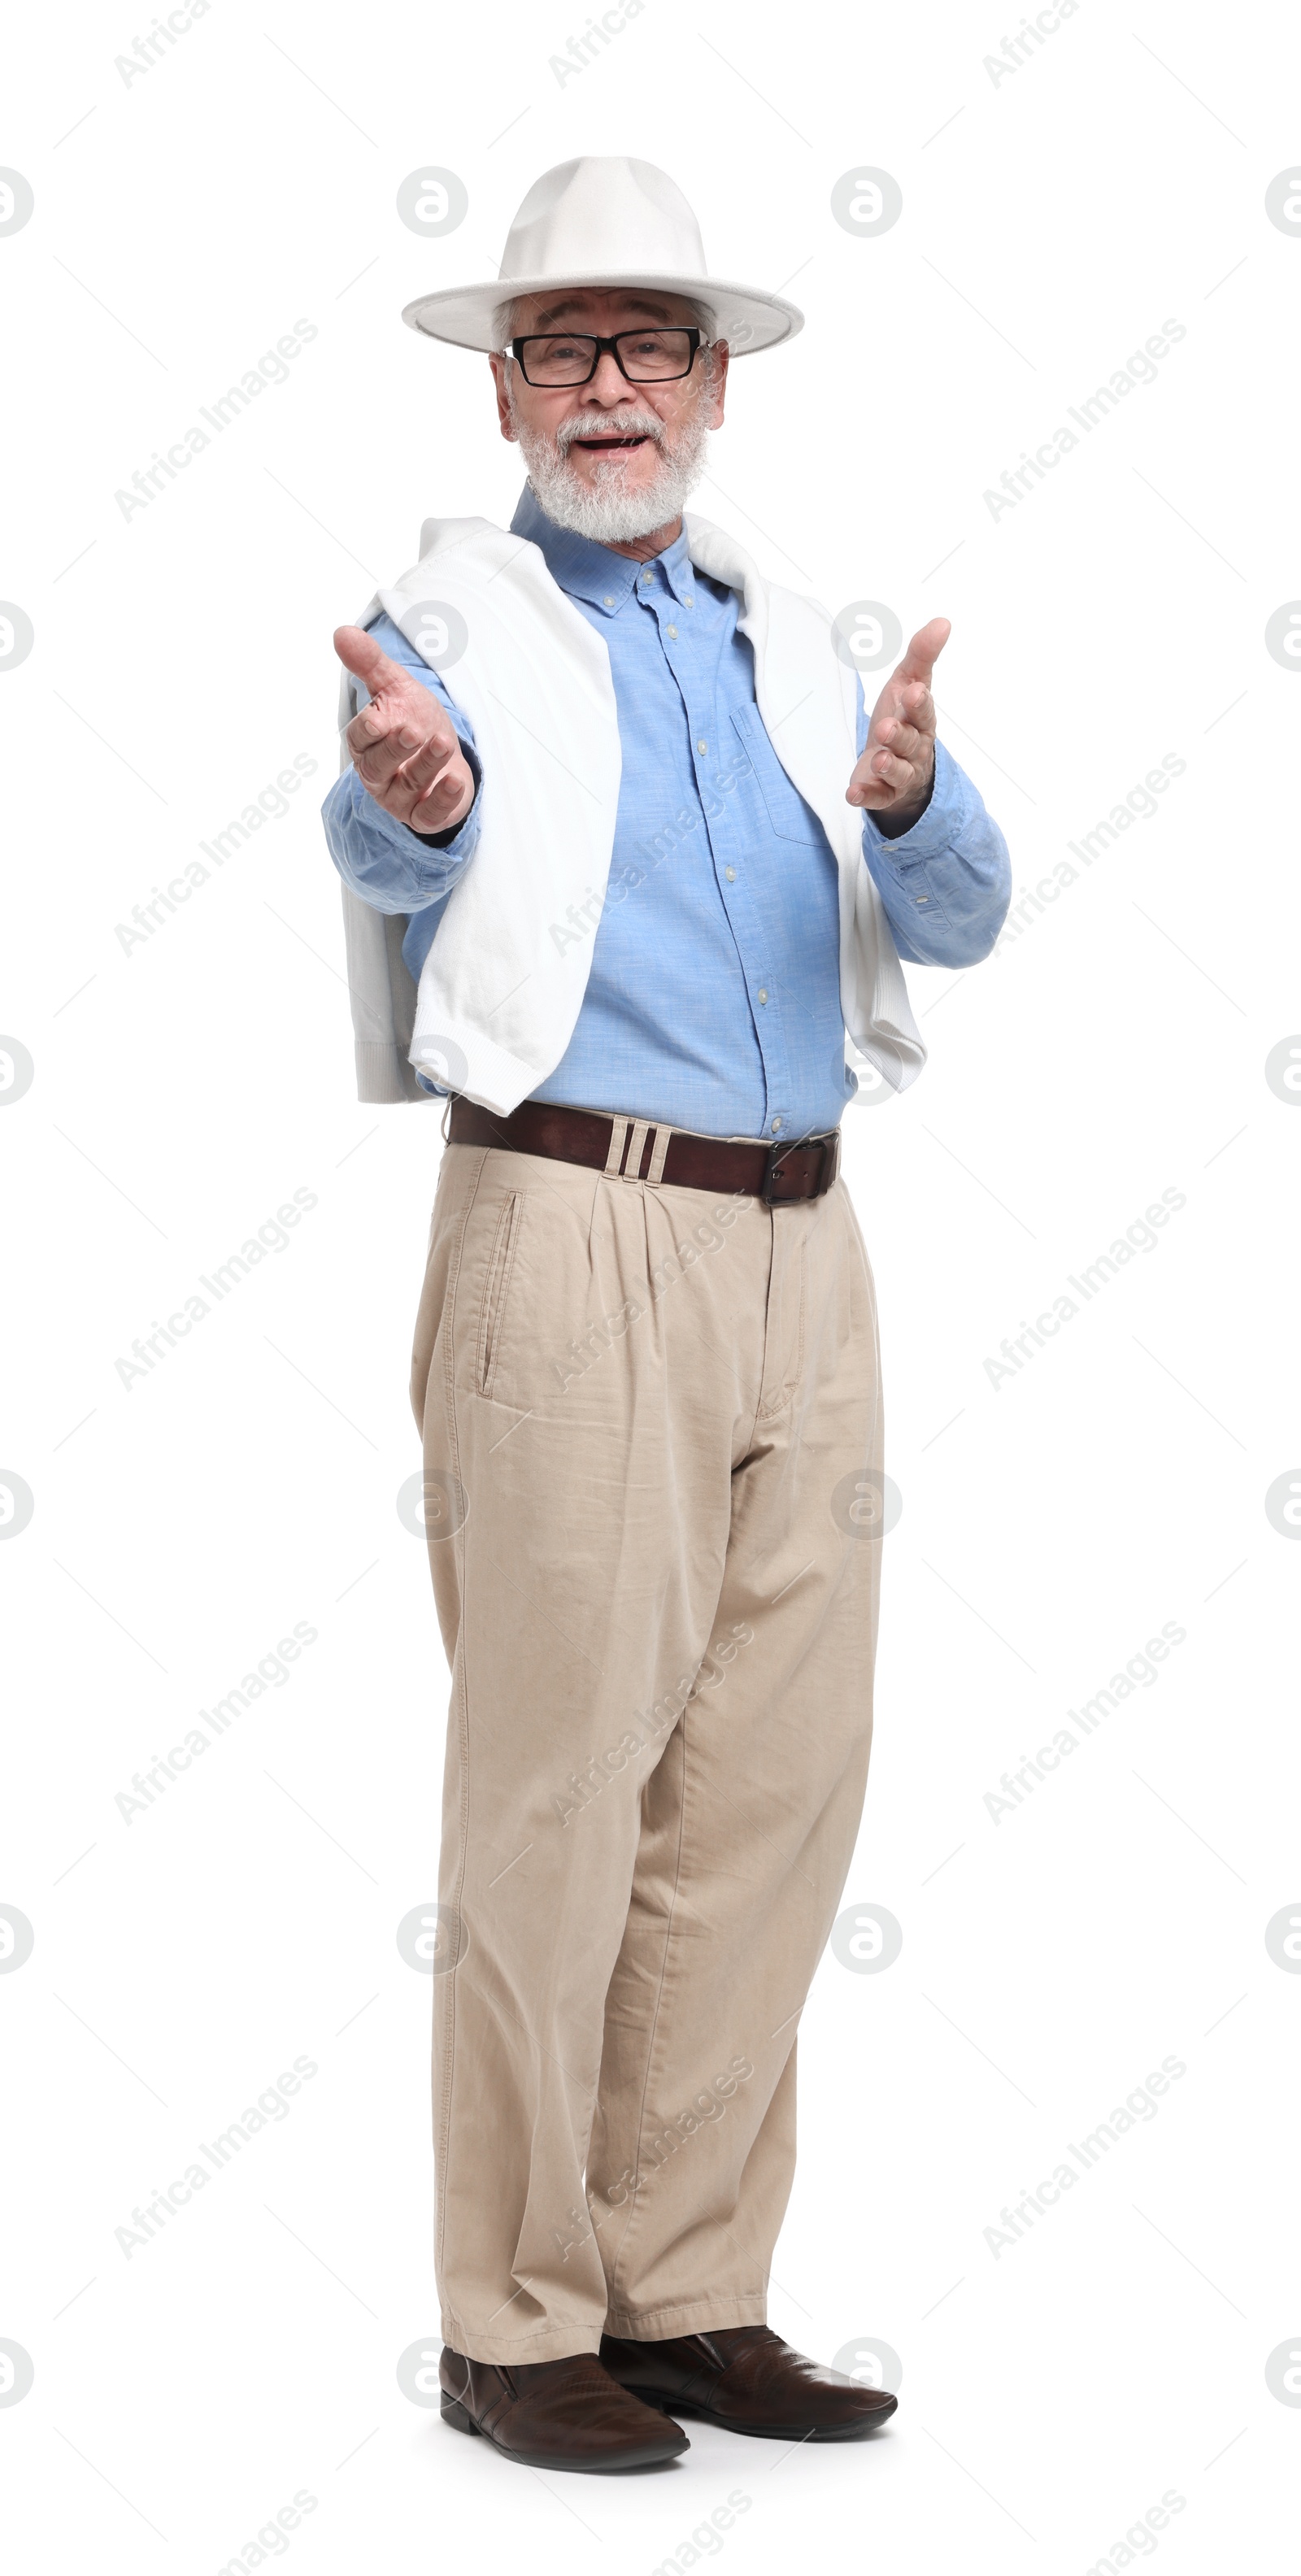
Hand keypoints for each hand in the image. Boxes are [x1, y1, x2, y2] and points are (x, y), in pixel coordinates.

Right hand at [334, 625, 474, 836]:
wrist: (446, 755)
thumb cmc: (414, 720)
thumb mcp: (396, 689)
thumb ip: (371, 664)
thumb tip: (342, 632)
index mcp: (366, 743)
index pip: (360, 738)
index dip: (369, 729)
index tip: (380, 718)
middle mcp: (378, 773)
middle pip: (379, 766)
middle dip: (396, 748)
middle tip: (413, 730)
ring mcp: (400, 798)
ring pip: (408, 785)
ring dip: (427, 764)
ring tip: (443, 742)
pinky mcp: (425, 816)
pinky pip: (430, 815)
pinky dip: (443, 798)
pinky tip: (455, 780)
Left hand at [846, 617, 949, 834]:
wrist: (895, 760)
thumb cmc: (902, 717)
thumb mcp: (908, 682)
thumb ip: (922, 655)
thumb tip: (943, 622)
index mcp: (921, 720)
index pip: (923, 711)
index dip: (919, 704)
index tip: (913, 692)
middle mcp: (914, 748)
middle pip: (910, 743)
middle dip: (900, 736)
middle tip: (886, 728)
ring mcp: (899, 773)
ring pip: (898, 772)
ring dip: (888, 766)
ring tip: (879, 760)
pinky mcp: (882, 793)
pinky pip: (877, 797)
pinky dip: (867, 796)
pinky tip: (853, 793)